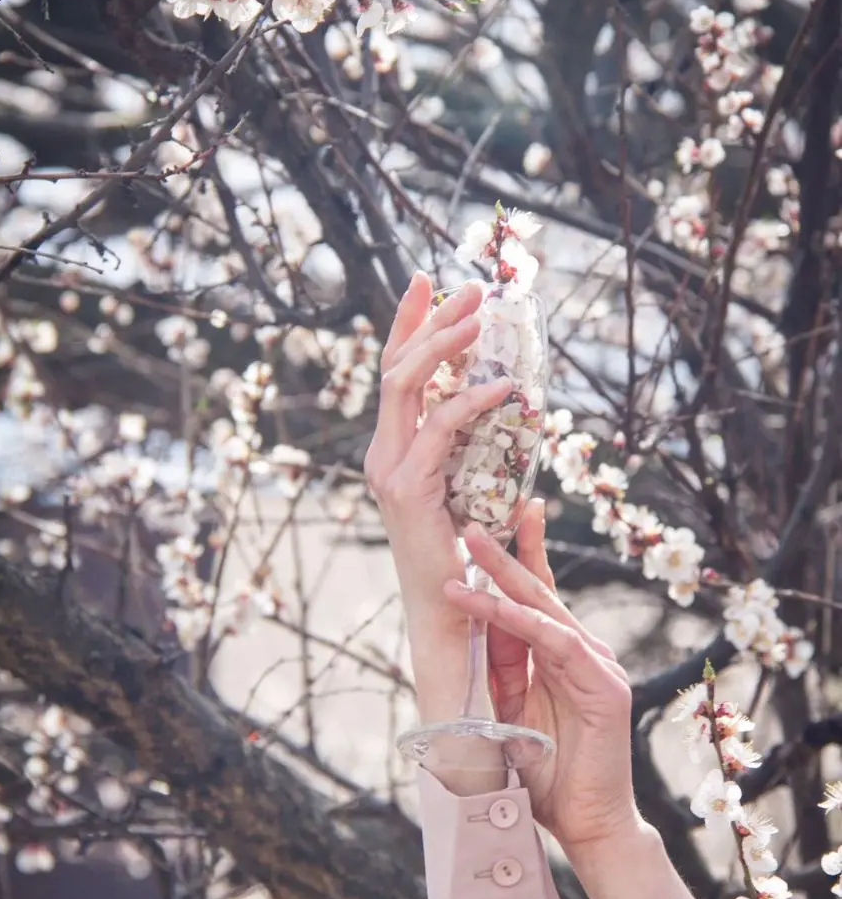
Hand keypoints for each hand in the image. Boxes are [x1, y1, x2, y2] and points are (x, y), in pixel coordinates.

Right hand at [364, 273, 511, 724]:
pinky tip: (505, 388)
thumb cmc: (466, 561)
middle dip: (428, 320)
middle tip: (464, 287)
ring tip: (478, 316)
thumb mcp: (474, 490)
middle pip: (395, 369)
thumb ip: (480, 450)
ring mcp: (388, 471)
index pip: (397, 376)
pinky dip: (470, 402)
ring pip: (405, 387)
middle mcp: (383, 456)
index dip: (409, 324)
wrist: (448, 616)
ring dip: (442, 345)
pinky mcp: (405, 490)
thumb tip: (516, 407)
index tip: (429, 282)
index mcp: (395, 452)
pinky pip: (438, 430)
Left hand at [444, 503, 642, 854]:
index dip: (514, 557)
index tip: (487, 521)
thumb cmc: (545, 776)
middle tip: (474, 516)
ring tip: (469, 547)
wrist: (586, 826)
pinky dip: (523, 622)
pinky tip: (494, 603)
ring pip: (545, 610)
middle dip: (506, 551)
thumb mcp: (509, 712)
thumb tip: (467, 627)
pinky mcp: (604, 687)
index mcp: (561, 656)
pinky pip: (557, 643)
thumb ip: (498, 672)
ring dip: (503, 577)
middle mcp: (584, 652)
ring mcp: (598, 666)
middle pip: (539, 591)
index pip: (535, 598)